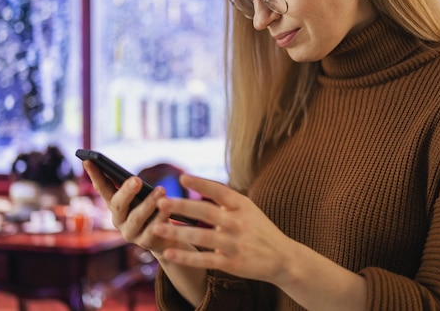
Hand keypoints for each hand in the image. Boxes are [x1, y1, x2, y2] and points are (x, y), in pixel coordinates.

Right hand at [83, 160, 182, 252]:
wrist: (168, 237)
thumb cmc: (152, 210)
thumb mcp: (142, 196)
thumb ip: (135, 188)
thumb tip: (133, 178)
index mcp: (115, 204)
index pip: (102, 188)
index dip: (95, 175)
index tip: (87, 160)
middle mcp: (118, 219)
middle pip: (118, 204)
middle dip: (126, 191)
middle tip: (137, 179)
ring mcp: (130, 232)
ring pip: (136, 217)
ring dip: (148, 203)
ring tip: (161, 189)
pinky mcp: (145, 242)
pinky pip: (152, 229)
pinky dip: (160, 217)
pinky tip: (167, 208)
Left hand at [153, 174, 293, 283]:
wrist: (283, 258)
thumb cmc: (259, 229)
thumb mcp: (248, 209)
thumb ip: (225, 201)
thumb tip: (197, 186)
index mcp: (242, 205)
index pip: (219, 191)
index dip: (201, 183)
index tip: (182, 177)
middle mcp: (238, 222)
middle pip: (206, 212)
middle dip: (182, 206)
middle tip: (161, 202)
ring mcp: (235, 243)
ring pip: (202, 236)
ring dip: (177, 232)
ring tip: (156, 228)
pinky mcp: (232, 263)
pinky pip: (204, 259)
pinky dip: (186, 257)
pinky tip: (169, 253)